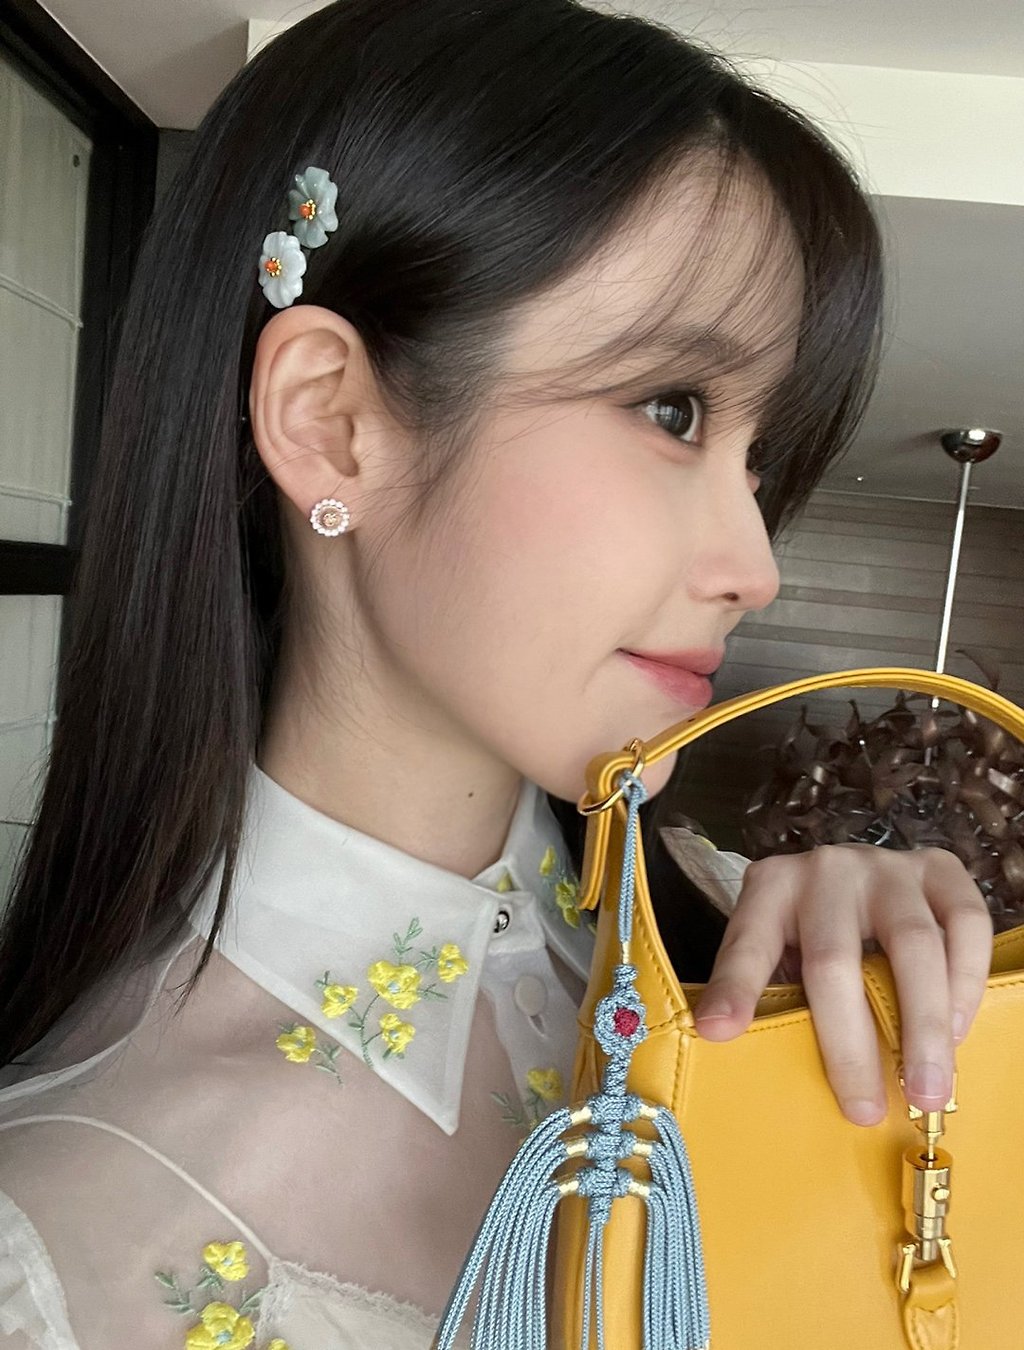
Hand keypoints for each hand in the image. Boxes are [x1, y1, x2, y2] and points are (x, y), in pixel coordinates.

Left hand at [694, 844, 993, 1124]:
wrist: (866, 876)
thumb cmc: (816, 932)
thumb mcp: (779, 953)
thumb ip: (772, 994)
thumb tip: (748, 1062)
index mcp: (771, 888)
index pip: (748, 944)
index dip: (734, 989)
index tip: (717, 1033)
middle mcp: (826, 869)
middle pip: (835, 960)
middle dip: (849, 1044)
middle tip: (864, 1110)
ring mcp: (887, 866)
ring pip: (913, 944)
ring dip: (922, 1026)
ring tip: (925, 1089)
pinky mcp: (940, 869)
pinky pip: (966, 926)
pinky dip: (965, 985)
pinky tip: (956, 1032)